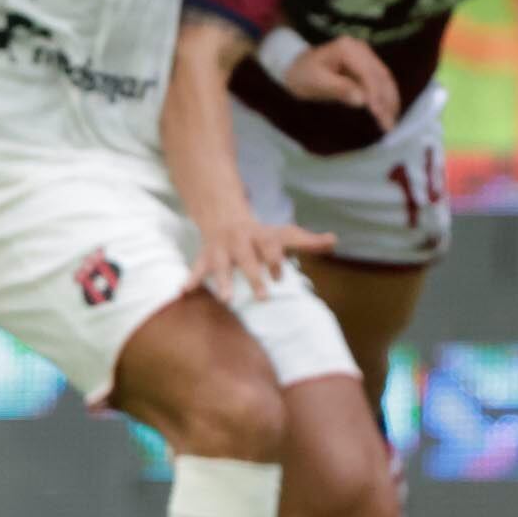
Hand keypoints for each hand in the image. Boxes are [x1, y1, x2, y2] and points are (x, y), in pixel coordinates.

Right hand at [191, 206, 331, 304]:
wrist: (225, 216)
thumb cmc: (261, 234)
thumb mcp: (284, 234)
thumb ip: (308, 240)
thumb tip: (335, 239)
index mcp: (261, 236)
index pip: (270, 245)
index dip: (275, 259)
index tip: (279, 275)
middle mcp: (241, 241)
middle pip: (247, 258)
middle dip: (254, 276)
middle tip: (263, 297)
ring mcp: (222, 250)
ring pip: (221, 264)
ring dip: (223, 281)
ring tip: (225, 300)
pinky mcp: (206, 257)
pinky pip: (196, 268)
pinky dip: (190, 280)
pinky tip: (182, 293)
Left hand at [280, 36, 399, 131]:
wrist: (296, 67)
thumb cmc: (303, 75)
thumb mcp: (316, 83)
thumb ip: (340, 90)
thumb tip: (363, 101)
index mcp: (347, 48)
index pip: (367, 73)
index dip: (376, 95)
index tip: (380, 115)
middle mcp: (361, 49)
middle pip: (381, 75)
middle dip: (387, 100)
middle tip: (390, 124)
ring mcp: (366, 56)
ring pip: (385, 79)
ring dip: (390, 100)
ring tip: (392, 122)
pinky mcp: (367, 65)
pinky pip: (380, 82)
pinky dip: (386, 97)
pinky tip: (389, 112)